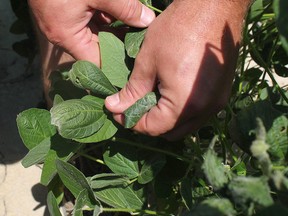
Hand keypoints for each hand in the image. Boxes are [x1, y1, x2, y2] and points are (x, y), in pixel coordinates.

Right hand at [28, 0, 154, 65]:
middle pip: (99, 48)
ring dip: (116, 27)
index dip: (117, 64)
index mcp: (68, 37)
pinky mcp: (69, 11)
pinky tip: (122, 11)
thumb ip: (125, 8)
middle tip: (142, 42)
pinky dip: (106, 15)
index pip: (97, 63)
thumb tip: (147, 21)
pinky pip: (92, 19)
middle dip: (121, 42)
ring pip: (98, 32)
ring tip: (137, 27)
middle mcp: (65, 35)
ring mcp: (66, 22)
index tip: (136, 62)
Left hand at [105, 0, 250, 138]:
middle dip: (148, 123)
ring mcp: (216, 104)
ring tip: (149, 99)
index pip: (153, 128)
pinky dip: (179, 111)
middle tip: (132, 106)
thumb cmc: (179, 29)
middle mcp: (204, 111)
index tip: (117, 111)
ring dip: (165, 119)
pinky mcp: (221, 95)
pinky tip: (169, 93)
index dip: (131, 122)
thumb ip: (132, 90)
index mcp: (185, 104)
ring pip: (184, 126)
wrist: (215, 8)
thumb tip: (114, 107)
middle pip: (170, 132)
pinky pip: (196, 114)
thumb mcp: (148, 60)